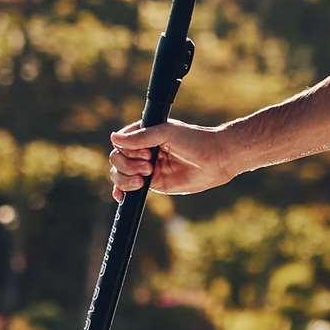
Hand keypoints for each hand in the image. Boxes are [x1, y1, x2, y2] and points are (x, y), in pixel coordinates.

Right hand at [110, 117, 248, 198]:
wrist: (215, 160)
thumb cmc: (194, 140)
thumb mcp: (166, 133)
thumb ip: (140, 137)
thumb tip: (113, 138)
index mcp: (144, 134)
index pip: (121, 143)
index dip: (127, 150)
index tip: (145, 152)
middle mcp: (144, 150)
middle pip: (117, 159)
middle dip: (128, 165)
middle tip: (149, 166)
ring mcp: (147, 167)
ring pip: (120, 174)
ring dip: (125, 178)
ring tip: (144, 179)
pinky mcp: (154, 183)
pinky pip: (130, 188)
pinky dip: (122, 191)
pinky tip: (121, 196)